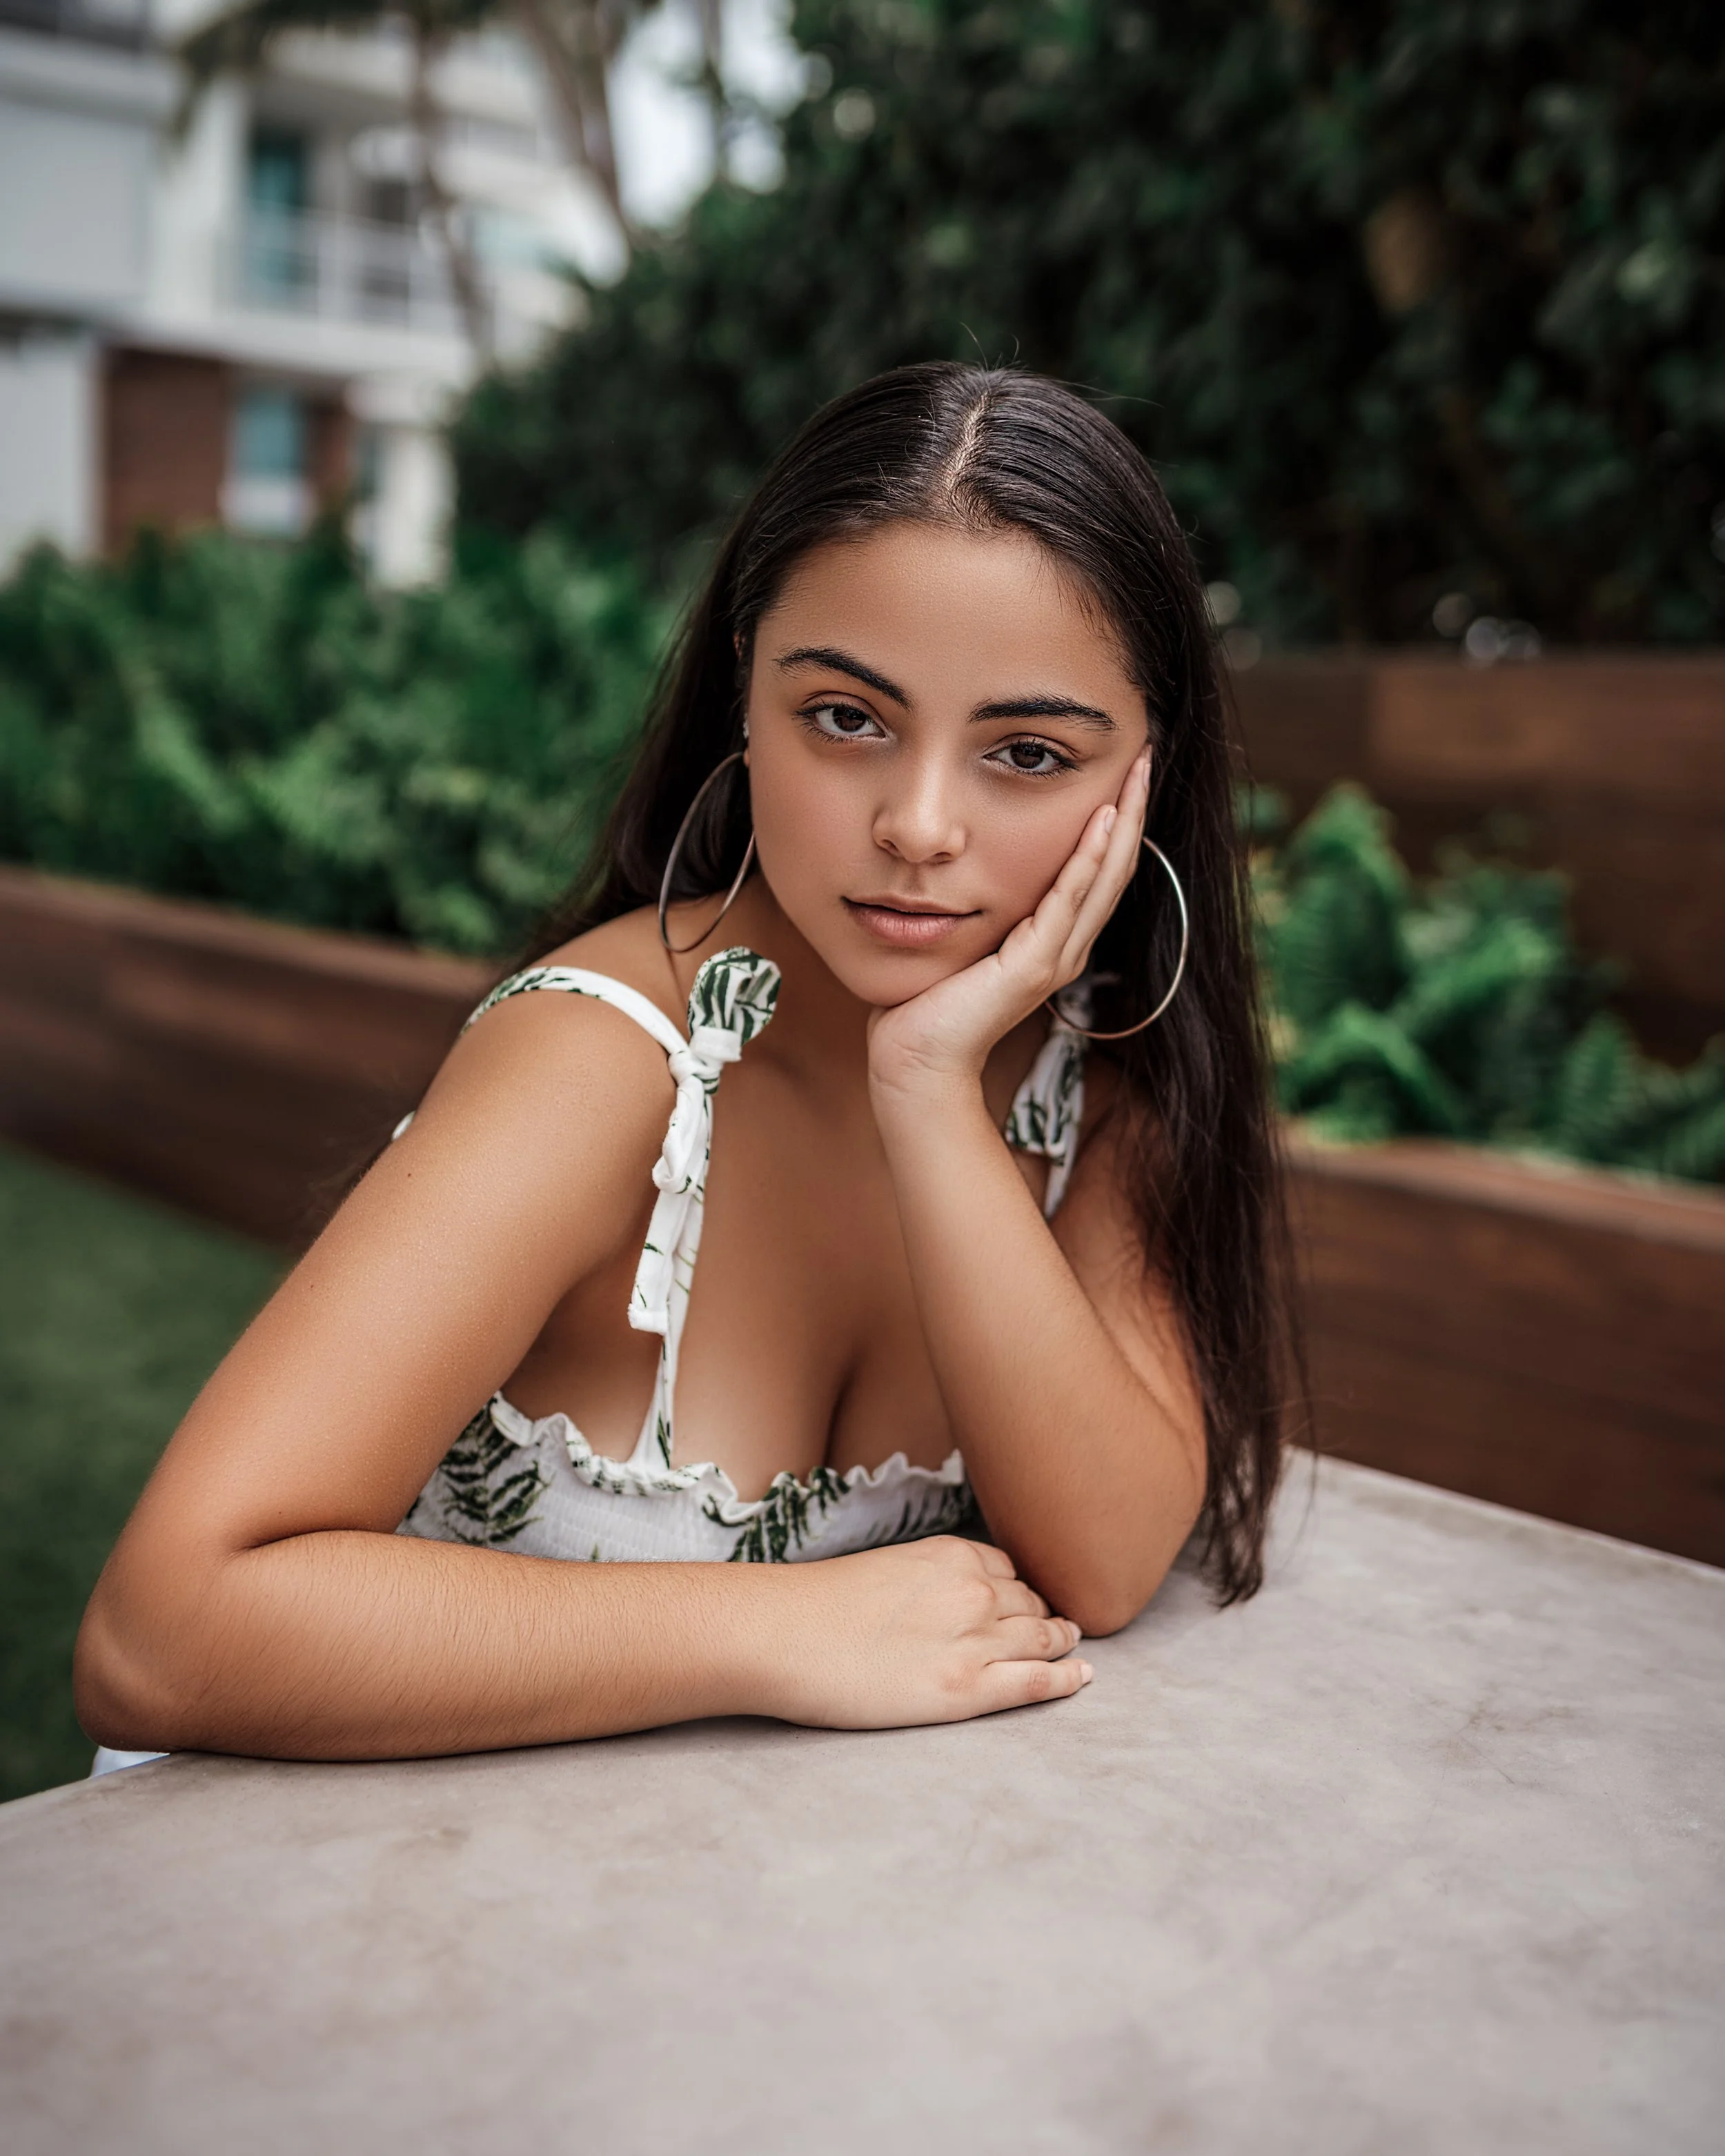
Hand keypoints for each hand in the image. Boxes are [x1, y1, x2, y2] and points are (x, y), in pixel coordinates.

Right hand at [759, 1536, 1090, 1728]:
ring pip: (1042, 1639)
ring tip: (1073, 1646)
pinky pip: (1035, 1682)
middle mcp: (974, 1591)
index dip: (1018, 1589)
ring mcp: (975, 1641)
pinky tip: (1083, 1676)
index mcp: (953, 1555)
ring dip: (1061, 1642)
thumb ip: (929, 1577)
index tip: (1024, 1601)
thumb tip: (944, 1598)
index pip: (1008, 1569)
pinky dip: (1067, 1679)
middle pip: (1030, 1604)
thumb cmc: (819, 1605)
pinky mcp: (966, 1690)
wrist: (783, 1636)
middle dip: (1041, 1616)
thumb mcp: (887, 1567)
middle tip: (1054, 1628)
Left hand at [867, 751, 1150, 1100]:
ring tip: (1136, 773)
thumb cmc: (930, 1001)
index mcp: (1056, 941)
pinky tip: (1100, 820)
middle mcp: (1067, 948)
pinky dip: (1088, 858)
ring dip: (1123, 822)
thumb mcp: (968, 936)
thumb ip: (986, 905)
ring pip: (1104, 878)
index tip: (1126, 771)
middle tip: (1145, 755)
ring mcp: (1056, 957)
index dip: (1119, 821)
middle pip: (1116, 867)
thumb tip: (973, 861)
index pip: (1100, 871)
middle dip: (1133, 809)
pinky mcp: (1034, 965)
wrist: (917, 1059)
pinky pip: (1068, 900)